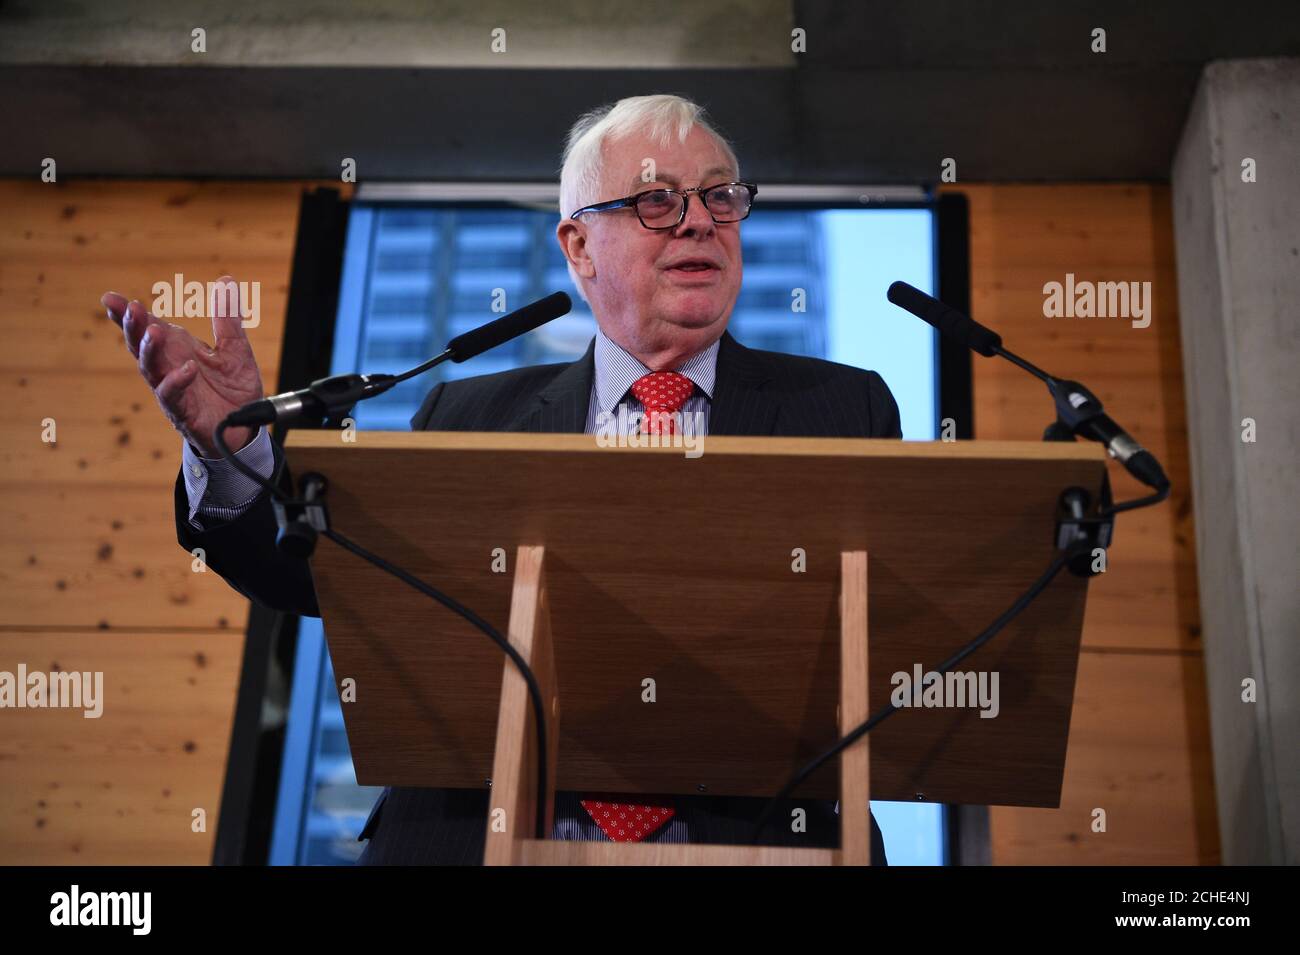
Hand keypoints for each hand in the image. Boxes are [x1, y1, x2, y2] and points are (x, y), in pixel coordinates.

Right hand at [103, 275, 264, 457]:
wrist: (245, 428)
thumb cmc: (233, 389)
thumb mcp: (235, 349)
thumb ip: (227, 318)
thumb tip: (226, 280)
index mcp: (177, 349)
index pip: (147, 327)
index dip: (126, 314)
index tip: (110, 298)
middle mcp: (168, 367)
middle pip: (140, 344)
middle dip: (132, 326)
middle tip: (131, 307)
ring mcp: (172, 389)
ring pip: (150, 368)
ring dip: (150, 349)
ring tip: (154, 331)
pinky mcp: (183, 411)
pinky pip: (173, 395)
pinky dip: (177, 380)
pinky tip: (187, 368)